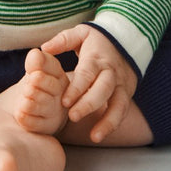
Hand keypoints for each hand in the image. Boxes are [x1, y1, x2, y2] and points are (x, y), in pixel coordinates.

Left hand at [40, 25, 137, 142]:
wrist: (126, 41)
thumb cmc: (96, 41)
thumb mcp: (80, 33)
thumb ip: (62, 40)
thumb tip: (44, 49)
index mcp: (97, 58)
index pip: (87, 73)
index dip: (77, 88)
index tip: (64, 102)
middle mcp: (111, 72)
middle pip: (103, 89)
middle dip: (89, 104)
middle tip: (72, 117)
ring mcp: (121, 84)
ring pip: (118, 104)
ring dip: (107, 121)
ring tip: (93, 136)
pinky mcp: (126, 94)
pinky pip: (122, 111)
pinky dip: (112, 124)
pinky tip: (98, 135)